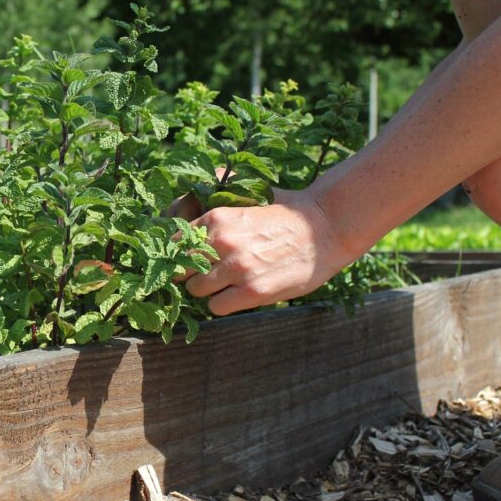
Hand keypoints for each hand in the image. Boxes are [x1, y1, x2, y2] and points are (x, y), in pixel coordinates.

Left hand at [176, 188, 353, 314]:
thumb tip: (184, 199)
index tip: (187, 257)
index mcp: (216, 217)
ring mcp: (238, 268)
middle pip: (180, 269)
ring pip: (195, 290)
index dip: (178, 252)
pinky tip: (236, 294)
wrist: (326, 227)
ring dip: (206, 289)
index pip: (174, 243)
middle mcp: (222, 242)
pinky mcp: (253, 291)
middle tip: (204, 272)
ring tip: (224, 283)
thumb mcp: (248, 192)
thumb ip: (215, 193)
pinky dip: (222, 303)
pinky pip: (216, 307)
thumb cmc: (285, 211)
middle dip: (189, 272)